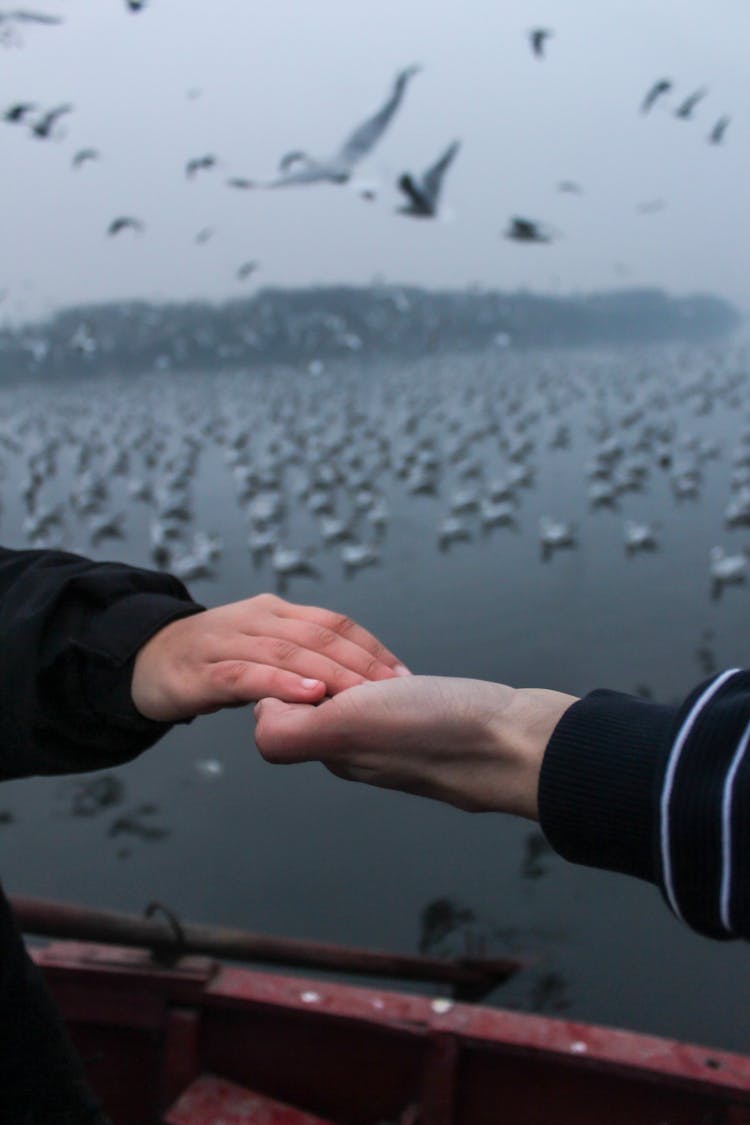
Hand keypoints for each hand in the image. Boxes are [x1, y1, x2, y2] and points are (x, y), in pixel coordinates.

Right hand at [132, 593, 409, 721]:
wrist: (142, 660)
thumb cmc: (211, 659)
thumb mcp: (260, 649)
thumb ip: (300, 657)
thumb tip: (357, 682)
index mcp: (275, 611)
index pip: (333, 624)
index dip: (370, 648)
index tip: (402, 675)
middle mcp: (255, 619)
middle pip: (317, 636)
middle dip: (360, 662)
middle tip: (394, 689)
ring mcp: (227, 642)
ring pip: (287, 653)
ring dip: (329, 673)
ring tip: (362, 693)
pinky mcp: (203, 671)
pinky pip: (247, 675)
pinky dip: (281, 685)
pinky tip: (309, 697)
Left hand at [253, 676, 576, 818]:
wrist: (523, 744)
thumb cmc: (440, 733)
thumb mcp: (349, 729)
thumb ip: (293, 732)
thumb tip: (260, 717)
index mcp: (333, 749)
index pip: (282, 706)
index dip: (291, 673)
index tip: (322, 660)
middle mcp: (358, 750)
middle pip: (313, 698)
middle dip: (324, 669)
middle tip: (361, 664)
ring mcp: (396, 740)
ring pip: (353, 696)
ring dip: (364, 670)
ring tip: (390, 672)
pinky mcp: (428, 727)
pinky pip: (392, 697)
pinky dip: (394, 676)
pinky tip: (411, 677)